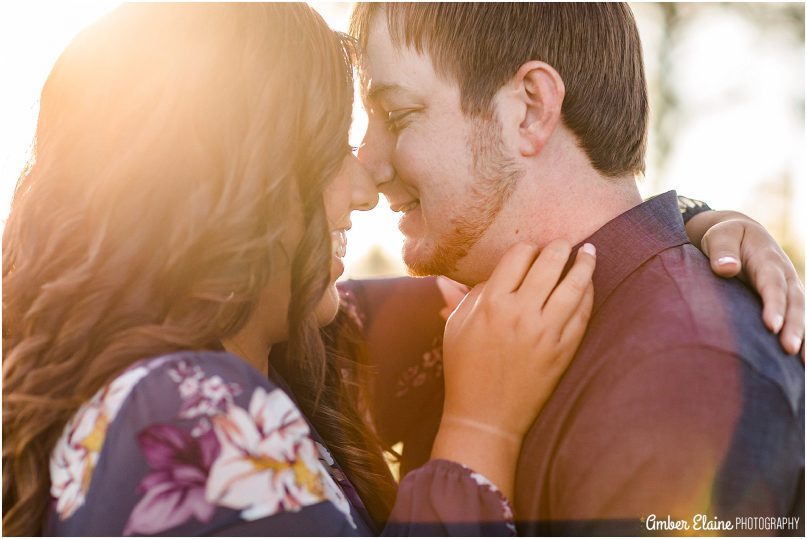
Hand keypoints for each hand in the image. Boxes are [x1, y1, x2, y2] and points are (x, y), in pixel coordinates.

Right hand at [432, 240, 594, 498]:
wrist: (485, 416)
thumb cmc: (464, 371)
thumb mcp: (455, 331)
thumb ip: (460, 300)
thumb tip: (447, 280)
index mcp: (491, 303)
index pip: (517, 257)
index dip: (527, 248)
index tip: (531, 251)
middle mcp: (520, 313)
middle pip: (549, 264)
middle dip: (559, 248)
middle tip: (564, 243)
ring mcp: (545, 332)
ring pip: (573, 285)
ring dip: (585, 264)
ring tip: (590, 252)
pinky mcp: (562, 351)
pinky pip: (583, 315)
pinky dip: (589, 295)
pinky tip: (590, 285)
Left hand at [688, 211, 803, 358]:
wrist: (740, 234)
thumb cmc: (726, 236)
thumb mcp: (719, 236)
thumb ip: (722, 251)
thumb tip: (726, 269)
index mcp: (768, 259)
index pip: (772, 284)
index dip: (774, 304)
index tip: (771, 326)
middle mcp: (784, 275)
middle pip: (793, 302)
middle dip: (793, 326)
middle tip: (789, 349)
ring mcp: (789, 289)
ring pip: (800, 314)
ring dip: (803, 337)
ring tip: (802, 363)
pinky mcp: (785, 300)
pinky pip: (796, 319)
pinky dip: (803, 339)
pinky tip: (802, 362)